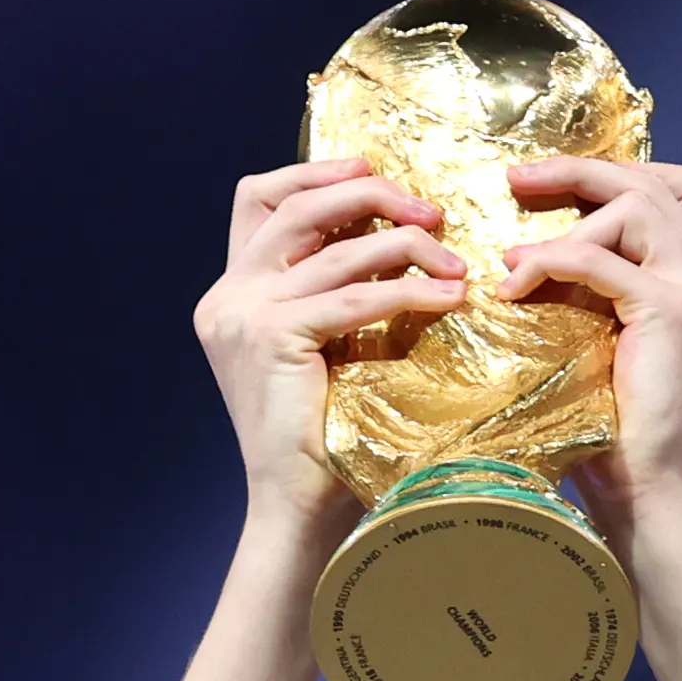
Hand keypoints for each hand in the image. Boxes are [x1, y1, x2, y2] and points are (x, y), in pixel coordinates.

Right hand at [197, 158, 465, 533]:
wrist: (296, 509)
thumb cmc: (323, 439)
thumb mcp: (322, 351)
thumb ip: (331, 295)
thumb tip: (397, 238)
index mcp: (231, 294)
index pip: (258, 200)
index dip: (314, 173)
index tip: (371, 171)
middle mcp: (227, 297)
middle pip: (295, 206)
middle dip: (369, 195)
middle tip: (431, 212)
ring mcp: (242, 315)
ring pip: (333, 248)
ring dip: (404, 245)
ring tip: (454, 261)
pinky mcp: (271, 337)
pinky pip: (354, 297)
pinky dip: (407, 291)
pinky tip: (447, 297)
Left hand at [499, 156, 681, 512]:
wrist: (643, 489)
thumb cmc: (613, 427)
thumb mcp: (611, 339)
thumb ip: (604, 289)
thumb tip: (541, 244)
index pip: (681, 191)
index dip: (621, 174)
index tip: (557, 185)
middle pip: (658, 183)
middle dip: (582, 170)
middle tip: (517, 177)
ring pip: (637, 206)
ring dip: (567, 221)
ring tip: (515, 257)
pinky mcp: (673, 310)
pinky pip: (601, 259)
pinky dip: (551, 262)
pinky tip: (517, 285)